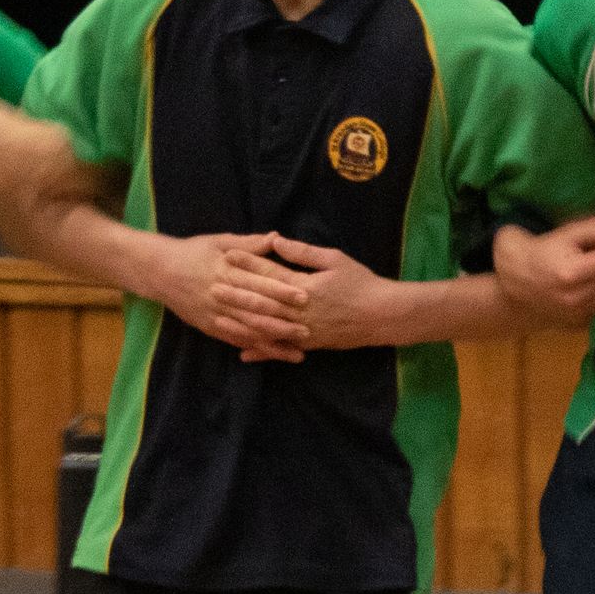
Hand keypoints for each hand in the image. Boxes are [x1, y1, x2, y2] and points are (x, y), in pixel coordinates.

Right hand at [148, 231, 305, 362]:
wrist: (158, 271)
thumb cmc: (192, 252)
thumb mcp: (219, 241)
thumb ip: (249, 244)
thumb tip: (276, 236)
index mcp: (227, 272)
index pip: (259, 283)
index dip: (282, 291)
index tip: (305, 296)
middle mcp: (222, 296)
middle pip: (256, 310)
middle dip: (283, 321)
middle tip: (309, 328)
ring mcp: (215, 315)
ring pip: (247, 330)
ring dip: (273, 341)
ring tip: (298, 350)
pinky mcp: (209, 327)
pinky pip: (234, 340)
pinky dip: (254, 348)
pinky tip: (272, 355)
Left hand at [217, 234, 395, 354]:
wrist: (383, 315)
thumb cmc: (361, 283)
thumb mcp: (335, 260)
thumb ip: (303, 252)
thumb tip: (276, 241)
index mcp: (306, 286)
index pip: (270, 273)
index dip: (248, 263)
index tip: (227, 254)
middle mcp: (301, 310)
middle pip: (262, 301)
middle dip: (235, 293)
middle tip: (211, 285)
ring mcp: (304, 330)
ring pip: (266, 327)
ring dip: (240, 322)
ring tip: (217, 316)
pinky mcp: (309, 344)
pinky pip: (280, 348)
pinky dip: (262, 351)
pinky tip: (242, 353)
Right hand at [494, 214, 594, 324]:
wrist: (513, 280)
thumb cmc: (540, 250)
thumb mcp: (567, 231)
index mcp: (570, 274)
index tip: (589, 247)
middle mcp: (575, 298)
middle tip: (591, 258)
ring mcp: (577, 314)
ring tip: (590, 271)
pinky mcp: (578, 323)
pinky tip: (586, 285)